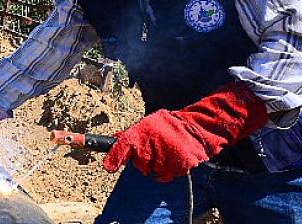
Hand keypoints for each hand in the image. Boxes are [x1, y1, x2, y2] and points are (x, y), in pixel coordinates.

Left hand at [102, 82, 267, 181]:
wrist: (194, 127)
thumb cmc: (167, 125)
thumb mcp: (146, 124)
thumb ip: (129, 135)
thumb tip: (115, 139)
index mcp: (139, 134)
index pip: (121, 148)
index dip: (113, 158)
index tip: (106, 166)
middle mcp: (149, 147)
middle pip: (139, 166)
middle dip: (144, 161)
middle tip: (154, 150)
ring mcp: (163, 157)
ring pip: (153, 172)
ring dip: (158, 166)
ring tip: (166, 151)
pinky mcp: (177, 166)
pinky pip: (166, 176)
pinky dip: (169, 170)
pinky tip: (174, 157)